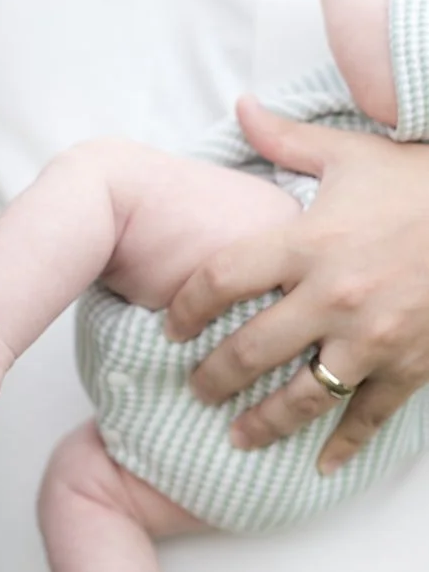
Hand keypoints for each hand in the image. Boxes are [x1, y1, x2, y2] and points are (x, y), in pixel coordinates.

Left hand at [166, 96, 428, 472]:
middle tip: (196, 388)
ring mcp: (374, 338)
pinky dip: (343, 445)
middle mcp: (334, 296)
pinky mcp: (412, 365)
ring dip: (262, 422)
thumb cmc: (423, 180)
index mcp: (310, 242)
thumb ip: (288, 139)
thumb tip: (240, 107)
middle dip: (212, 377)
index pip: (221, 280)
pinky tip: (319, 464)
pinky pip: (368, 417)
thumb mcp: (354, 153)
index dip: (183, 307)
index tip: (168, 325)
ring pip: (301, 397)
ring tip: (237, 435)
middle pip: (249, 351)